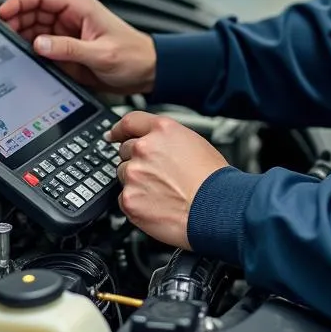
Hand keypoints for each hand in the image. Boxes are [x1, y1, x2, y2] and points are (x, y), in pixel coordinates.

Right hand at [0, 0, 155, 97]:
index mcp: (80, 8)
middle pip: (34, 11)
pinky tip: (24, 57)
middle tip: (2, 35)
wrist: (147, 72)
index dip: (19, 1)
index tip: (2, 13)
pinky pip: (43, 45)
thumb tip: (39, 44)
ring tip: (10, 47)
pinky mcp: (68, 49)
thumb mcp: (100, 54)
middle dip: (16, 20)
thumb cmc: (133, 56)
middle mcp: (72, 17)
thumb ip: (69, 48)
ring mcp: (68, 33)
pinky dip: (31, 49)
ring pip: (35, 28)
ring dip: (22, 36)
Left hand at [108, 111, 227, 248]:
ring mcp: (134, 173)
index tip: (113, 135)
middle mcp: (144, 147)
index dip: (119, 129)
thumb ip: (168, 141)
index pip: (130, 122)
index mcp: (162, 130)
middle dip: (136, 162)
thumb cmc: (213, 180)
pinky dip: (136, 203)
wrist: (217, 210)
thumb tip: (156, 145)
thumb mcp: (195, 144)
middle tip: (155, 176)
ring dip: (136, 182)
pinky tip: (157, 206)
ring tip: (162, 193)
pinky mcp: (129, 198)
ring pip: (124, 175)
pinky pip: (124, 198)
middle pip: (125, 151)